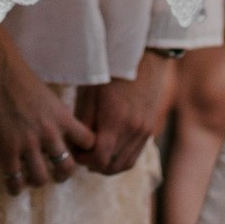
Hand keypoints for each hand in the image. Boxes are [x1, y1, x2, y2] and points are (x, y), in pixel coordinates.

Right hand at [0, 28, 95, 193]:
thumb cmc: (20, 77)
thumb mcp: (48, 95)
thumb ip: (55, 115)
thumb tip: (57, 130)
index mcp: (62, 117)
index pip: (88, 141)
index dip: (84, 150)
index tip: (76, 152)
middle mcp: (49, 133)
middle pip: (67, 168)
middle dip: (63, 174)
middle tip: (55, 172)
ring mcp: (28, 144)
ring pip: (41, 179)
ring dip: (38, 181)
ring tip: (32, 178)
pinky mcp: (6, 150)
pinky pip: (15, 180)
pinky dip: (15, 188)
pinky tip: (13, 185)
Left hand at [72, 50, 175, 174]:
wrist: (147, 57)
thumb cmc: (114, 70)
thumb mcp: (93, 91)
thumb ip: (84, 119)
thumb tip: (76, 142)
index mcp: (116, 120)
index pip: (99, 157)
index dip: (83, 159)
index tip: (74, 151)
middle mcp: (133, 130)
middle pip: (111, 166)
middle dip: (94, 165)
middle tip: (82, 155)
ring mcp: (144, 131)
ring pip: (125, 164)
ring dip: (108, 165)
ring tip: (95, 155)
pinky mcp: (150, 129)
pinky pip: (135, 155)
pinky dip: (121, 159)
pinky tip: (110, 150)